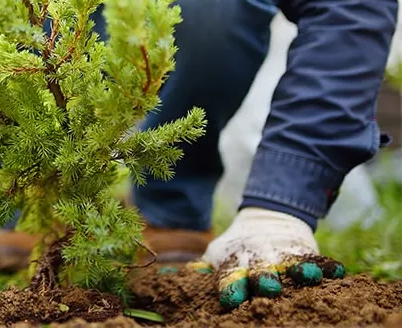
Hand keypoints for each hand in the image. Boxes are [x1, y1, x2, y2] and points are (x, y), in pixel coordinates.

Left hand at [194, 207, 344, 309]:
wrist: (265, 218)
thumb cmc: (238, 248)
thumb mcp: (219, 254)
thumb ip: (204, 268)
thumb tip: (179, 275)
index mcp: (236, 264)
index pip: (231, 276)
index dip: (231, 286)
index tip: (229, 298)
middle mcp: (260, 260)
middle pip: (262, 272)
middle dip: (264, 279)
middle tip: (268, 288)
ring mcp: (283, 255)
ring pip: (291, 264)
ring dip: (299, 271)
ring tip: (307, 276)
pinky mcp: (304, 251)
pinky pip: (317, 259)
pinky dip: (327, 266)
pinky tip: (338, 272)